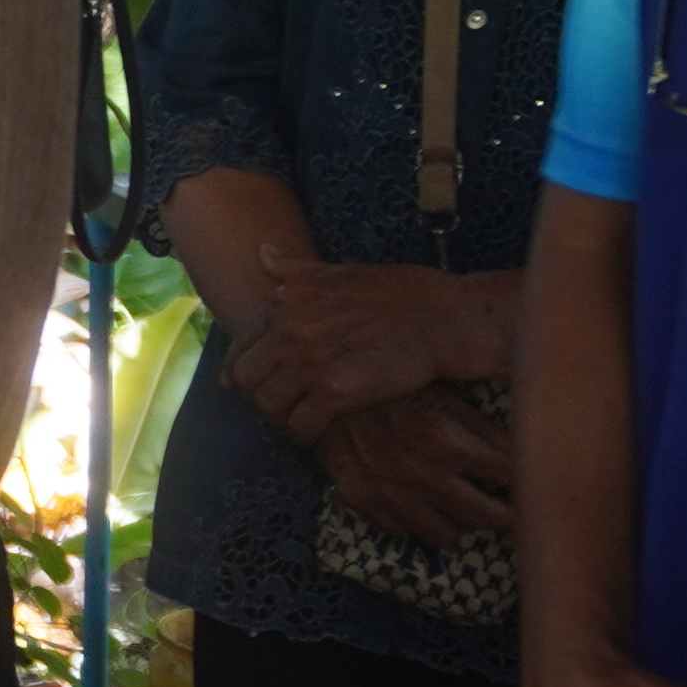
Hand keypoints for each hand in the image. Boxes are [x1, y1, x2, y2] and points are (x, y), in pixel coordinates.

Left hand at [235, 264, 503, 439]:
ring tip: (298, 420)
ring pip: (268, 405)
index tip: (258, 383)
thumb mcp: (342, 272)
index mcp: (287, 301)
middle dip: (257, 397)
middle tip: (279, 406)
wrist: (446, 319)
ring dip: (280, 417)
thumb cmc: (402, 293)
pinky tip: (318, 432)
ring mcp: (311, 361)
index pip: (240, 346)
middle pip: (245, 379)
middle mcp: (291, 329)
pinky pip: (301, 424)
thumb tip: (262, 253)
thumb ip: (297, 271)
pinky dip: (305, 433)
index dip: (244, 370)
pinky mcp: (338, 391)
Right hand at [315, 387, 513, 543]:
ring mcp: (389, 492)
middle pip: (486, 517)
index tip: (542, 486)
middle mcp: (421, 475)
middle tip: (517, 513)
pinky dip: (415, 525)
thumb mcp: (446, 393)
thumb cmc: (392, 381)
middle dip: (509, 517)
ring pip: (445, 536)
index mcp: (448, 442)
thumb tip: (531, 448)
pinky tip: (423, 507)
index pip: (511, 479)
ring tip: (467, 512)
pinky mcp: (359, 498)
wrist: (322, 378)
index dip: (532, 483)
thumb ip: (487, 426)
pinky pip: (400, 532)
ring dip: (461, 526)